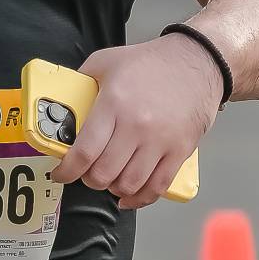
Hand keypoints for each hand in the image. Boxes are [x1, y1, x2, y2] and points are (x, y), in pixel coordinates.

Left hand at [53, 37, 222, 210]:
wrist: (197, 61)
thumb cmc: (152, 62)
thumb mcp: (107, 61)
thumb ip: (81, 80)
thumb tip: (62, 100)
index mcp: (114, 104)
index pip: (84, 151)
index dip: (67, 170)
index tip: (61, 173)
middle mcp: (137, 126)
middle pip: (104, 173)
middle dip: (88, 179)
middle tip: (86, 173)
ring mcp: (160, 141)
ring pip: (129, 184)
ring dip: (113, 188)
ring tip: (109, 179)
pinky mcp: (180, 151)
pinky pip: (157, 187)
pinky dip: (140, 198)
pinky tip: (129, 195)